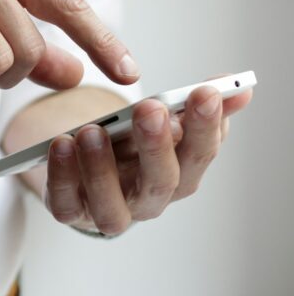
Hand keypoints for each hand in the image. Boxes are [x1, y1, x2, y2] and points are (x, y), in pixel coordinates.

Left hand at [41, 81, 252, 234]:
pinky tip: (60, 145)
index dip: (206, 126)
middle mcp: (149, 200)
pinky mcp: (71, 211)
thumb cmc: (130, 147)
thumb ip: (193, 106)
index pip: (200, 154)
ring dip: (102, 167)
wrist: (87, 171)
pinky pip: (65, 203)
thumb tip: (238, 88)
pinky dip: (62, 176)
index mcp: (179, 174)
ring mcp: (109, 210)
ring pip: (111, 204)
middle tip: (150, 109)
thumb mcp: (160, 123)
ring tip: (92, 131)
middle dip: (157, 145)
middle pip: (161, 182)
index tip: (205, 92)